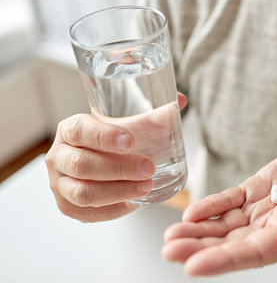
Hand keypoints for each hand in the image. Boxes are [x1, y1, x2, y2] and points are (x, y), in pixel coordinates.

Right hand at [45, 93, 186, 221]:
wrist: (93, 163)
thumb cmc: (112, 142)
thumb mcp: (126, 125)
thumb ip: (152, 114)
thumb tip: (181, 101)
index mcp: (70, 130)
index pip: (80, 130)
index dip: (103, 136)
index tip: (130, 141)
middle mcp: (59, 156)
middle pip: (82, 165)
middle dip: (119, 168)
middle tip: (148, 168)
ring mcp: (59, 184)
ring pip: (84, 192)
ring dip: (118, 191)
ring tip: (146, 186)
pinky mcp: (67, 206)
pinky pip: (88, 212)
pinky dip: (112, 209)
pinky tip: (133, 204)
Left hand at [162, 142, 276, 275]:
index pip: (252, 254)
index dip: (222, 261)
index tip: (192, 266)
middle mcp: (271, 228)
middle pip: (230, 243)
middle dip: (199, 247)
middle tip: (169, 249)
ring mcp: (262, 209)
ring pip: (224, 224)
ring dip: (198, 230)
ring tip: (170, 234)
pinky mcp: (257, 190)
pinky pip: (230, 200)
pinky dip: (211, 205)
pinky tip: (192, 211)